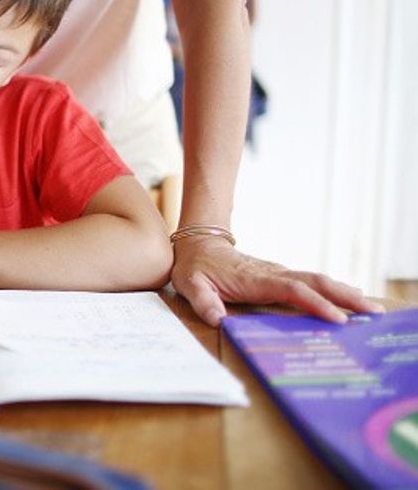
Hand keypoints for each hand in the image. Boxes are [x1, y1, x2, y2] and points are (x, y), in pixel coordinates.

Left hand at [171, 236, 384, 325]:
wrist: (198, 243)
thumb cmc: (194, 267)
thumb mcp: (190, 284)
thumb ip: (203, 302)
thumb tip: (217, 320)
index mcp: (255, 279)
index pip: (293, 290)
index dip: (316, 304)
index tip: (338, 319)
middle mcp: (272, 273)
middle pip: (315, 282)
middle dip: (344, 296)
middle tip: (372, 312)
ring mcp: (278, 273)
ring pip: (316, 280)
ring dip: (344, 292)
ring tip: (371, 309)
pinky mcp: (279, 276)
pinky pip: (310, 283)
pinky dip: (332, 290)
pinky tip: (349, 299)